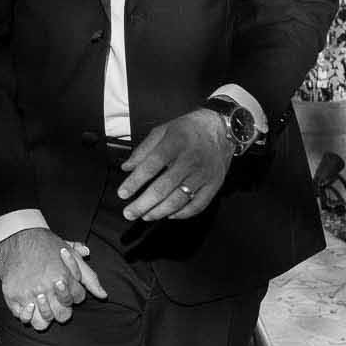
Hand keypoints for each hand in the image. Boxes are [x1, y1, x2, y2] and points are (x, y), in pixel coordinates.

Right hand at [0, 227, 106, 329]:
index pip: (77, 299)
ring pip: (42, 322)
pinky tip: (29, 305)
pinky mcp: (12, 295)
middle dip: (63, 309)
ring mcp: (28, 293)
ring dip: (45, 315)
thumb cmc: (48, 245)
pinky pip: (21, 316)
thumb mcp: (72, 256)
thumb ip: (89, 277)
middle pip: (62, 316)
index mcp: (63, 278)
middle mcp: (46, 288)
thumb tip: (104, 295)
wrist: (19, 235)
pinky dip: (26, 315)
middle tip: (56, 298)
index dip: (74, 293)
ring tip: (43, 303)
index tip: (66, 285)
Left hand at [118, 109, 232, 222]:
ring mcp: (203, 174)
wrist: (222, 130)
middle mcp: (190, 160)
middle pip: (163, 187)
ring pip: (179, 199)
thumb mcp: (163, 130)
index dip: (135, 181)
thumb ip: (144, 149)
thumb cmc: (189, 129)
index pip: (151, 166)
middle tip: (129, 213)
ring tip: (145, 216)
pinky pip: (197, 205)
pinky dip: (182, 214)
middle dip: (143, 204)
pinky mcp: (214, 184)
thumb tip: (126, 167)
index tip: (123, 193)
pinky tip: (169, 215)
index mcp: (175, 143)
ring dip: (159, 211)